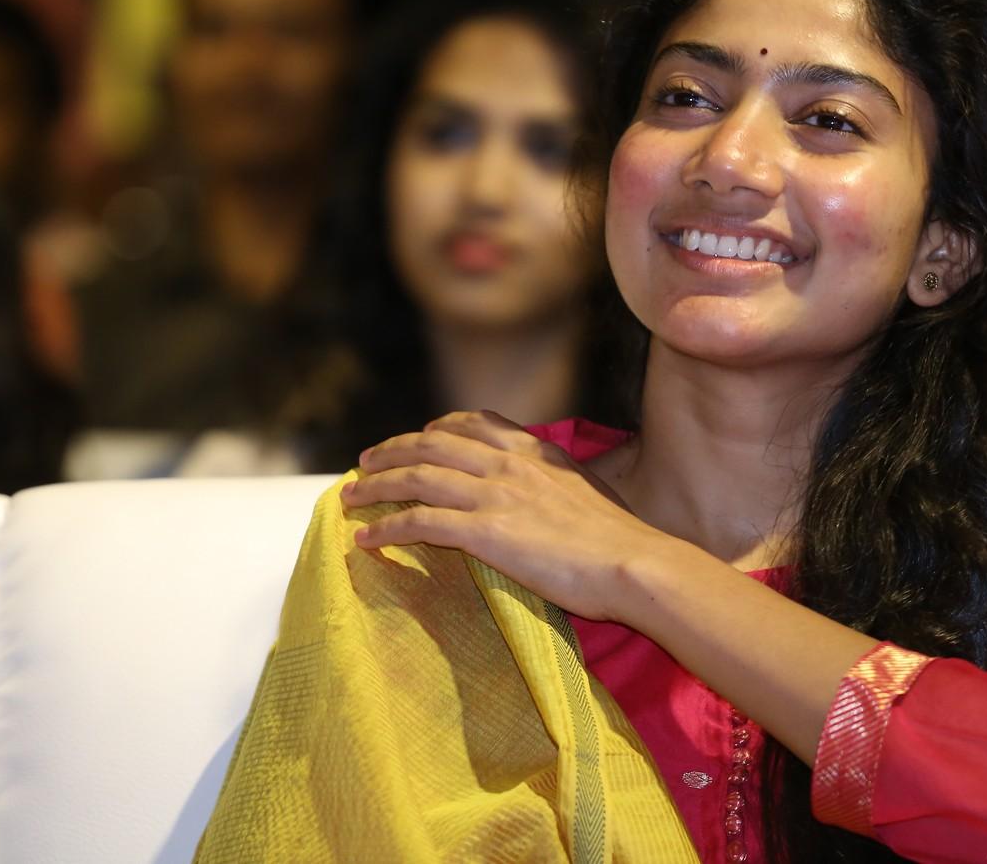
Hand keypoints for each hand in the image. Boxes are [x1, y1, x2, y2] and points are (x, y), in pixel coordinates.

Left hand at [341, 410, 671, 622]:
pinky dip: (387, 529)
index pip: (471, 423)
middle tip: (364, 464)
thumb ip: (557, 476)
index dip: (433, 429)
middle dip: (390, 452)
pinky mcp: (484, 533)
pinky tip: (367, 539)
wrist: (634, 562)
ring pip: (416, 479)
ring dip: (376, 487)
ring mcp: (493, 495)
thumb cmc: (621, 537)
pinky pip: (420, 523)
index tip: (415, 437)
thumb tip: (551, 482)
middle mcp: (507, 463)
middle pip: (430, 445)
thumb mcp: (588, 486)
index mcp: (533, 449)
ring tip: (351, 498)